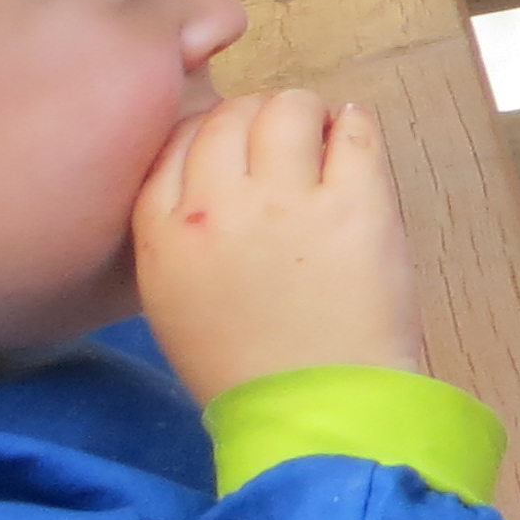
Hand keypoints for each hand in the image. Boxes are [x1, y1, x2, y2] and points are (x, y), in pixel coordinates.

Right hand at [133, 92, 422, 403]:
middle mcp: (218, 206)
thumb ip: (179, 230)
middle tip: (286, 138)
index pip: (178, 140)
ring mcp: (288, 201)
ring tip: (323, 135)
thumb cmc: (246, 366)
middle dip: (259, 117)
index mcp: (163, 232)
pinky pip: (355, 130)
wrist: (314, 410)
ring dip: (307, 113)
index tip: (238, 145)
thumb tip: (214, 169)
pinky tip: (355, 137)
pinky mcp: (356, 204)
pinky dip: (355, 125)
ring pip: (289, 109)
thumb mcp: (174, 299)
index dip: (212, 132)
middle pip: (231, 115)